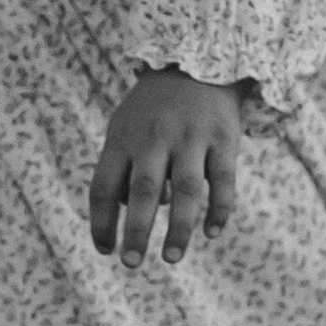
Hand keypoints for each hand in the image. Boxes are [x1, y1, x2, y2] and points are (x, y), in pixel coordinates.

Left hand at [89, 67, 245, 269]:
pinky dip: (218, 209)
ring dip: (178, 228)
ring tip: (170, 258)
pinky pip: (223, 180)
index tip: (105, 250)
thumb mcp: (125, 128)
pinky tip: (211, 233)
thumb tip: (132, 217)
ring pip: (184, 190)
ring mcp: (191, 137)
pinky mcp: (224, 138)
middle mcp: (155, 138)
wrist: (200, 62)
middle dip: (135, 231)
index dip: (101, 222)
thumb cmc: (154, 109)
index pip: (102, 186)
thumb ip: (123, 170)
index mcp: (123, 138)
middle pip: (142, 191)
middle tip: (131, 264)